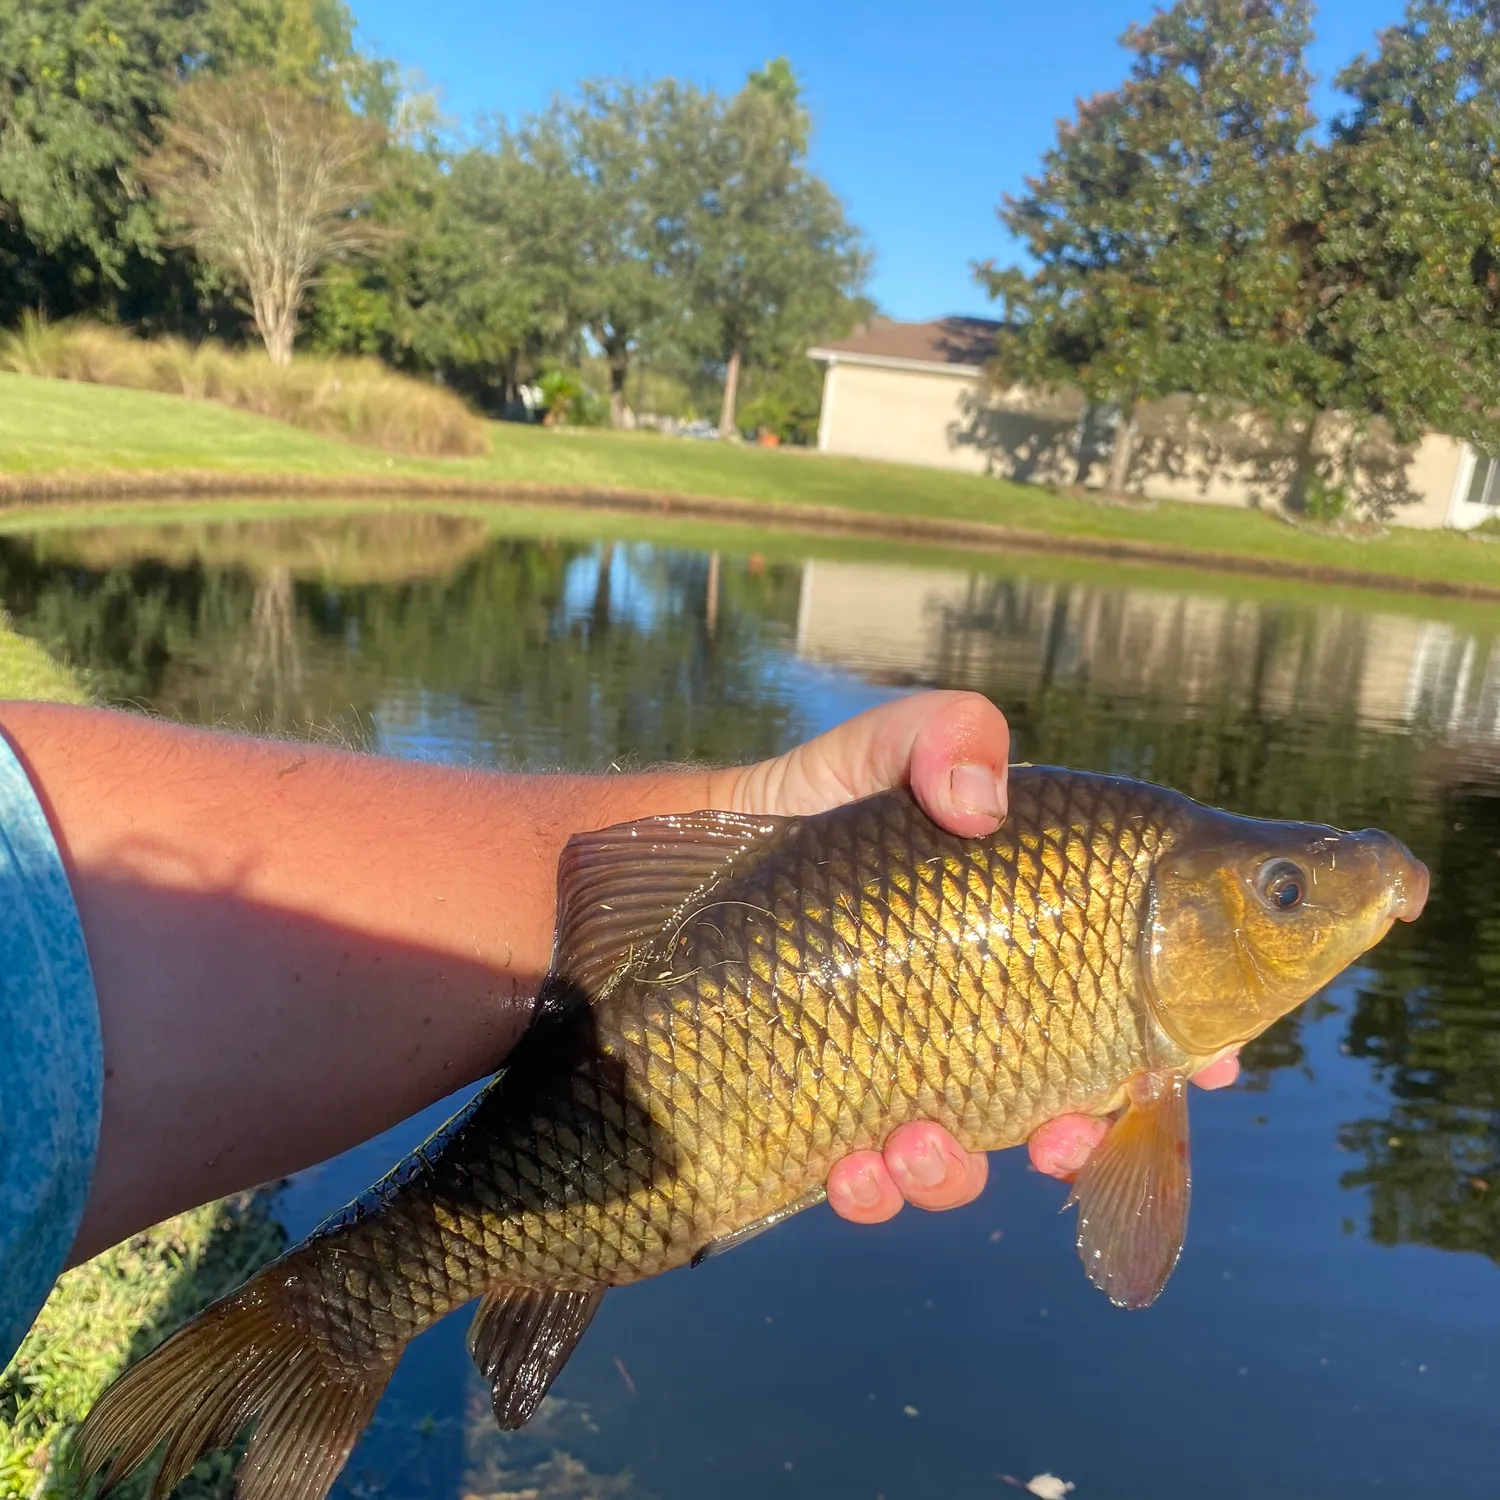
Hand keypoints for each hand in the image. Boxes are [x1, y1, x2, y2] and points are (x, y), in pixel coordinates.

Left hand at [726, 689, 1240, 1222]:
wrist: (687, 885)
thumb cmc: (802, 807)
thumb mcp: (873, 751)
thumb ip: (942, 735)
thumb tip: (981, 803)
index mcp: (1024, 935)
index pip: (1131, 995)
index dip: (1185, 1042)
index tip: (1203, 1070)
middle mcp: (980, 1012)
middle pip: (1069, 1101)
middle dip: (1082, 1136)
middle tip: (1066, 1137)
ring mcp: (912, 1073)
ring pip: (971, 1156)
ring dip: (960, 1172)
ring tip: (917, 1143)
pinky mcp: (840, 1117)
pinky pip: (879, 1181)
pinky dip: (878, 1189)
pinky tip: (853, 1165)